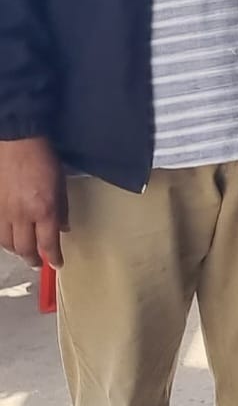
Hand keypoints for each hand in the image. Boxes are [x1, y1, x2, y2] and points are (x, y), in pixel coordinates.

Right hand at [0, 136, 67, 268]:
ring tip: (25, 253)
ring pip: (7, 244)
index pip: (49, 243)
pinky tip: (11, 239)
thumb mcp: (60, 184)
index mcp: (44, 210)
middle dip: (34, 259)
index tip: (58, 263)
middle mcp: (22, 216)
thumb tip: (64, 228)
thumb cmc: (43, 159)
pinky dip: (5, 240)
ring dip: (17, 252)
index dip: (54, 257)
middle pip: (25, 249)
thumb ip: (62, 208)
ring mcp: (4, 212)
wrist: (18, 142)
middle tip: (40, 263)